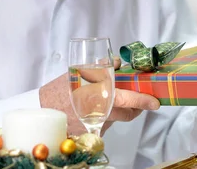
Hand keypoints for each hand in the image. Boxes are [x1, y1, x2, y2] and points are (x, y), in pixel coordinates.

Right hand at [40, 56, 159, 135]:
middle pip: (129, 113)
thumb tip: (118, 63)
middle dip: (137, 106)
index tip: (155, 102)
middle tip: (140, 97)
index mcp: (99, 95)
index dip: (144, 100)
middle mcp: (100, 112)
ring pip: (119, 119)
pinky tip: (98, 108)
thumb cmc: (60, 90)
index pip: (128, 99)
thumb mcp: (80, 73)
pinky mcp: (92, 133)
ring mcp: (97, 125)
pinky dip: (107, 116)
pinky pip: (107, 124)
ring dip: (123, 110)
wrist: (42, 110)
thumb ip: (102, 68)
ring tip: (116, 99)